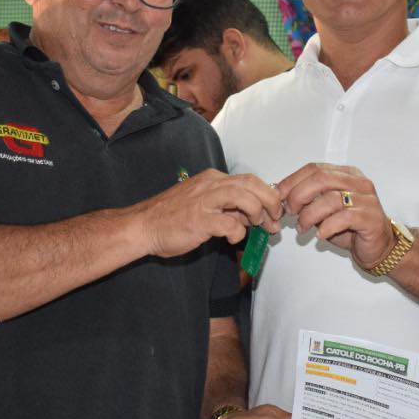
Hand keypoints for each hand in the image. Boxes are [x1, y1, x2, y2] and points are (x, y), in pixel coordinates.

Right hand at [137, 169, 282, 257]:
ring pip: (244, 196)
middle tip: (275, 219)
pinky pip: (230, 224)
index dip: (267, 194)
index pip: (249, 179)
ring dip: (257, 212)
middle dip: (270, 201)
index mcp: (212, 179)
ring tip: (257, 226)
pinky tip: (232, 239)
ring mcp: (204, 201)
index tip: (274, 211)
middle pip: (251, 183)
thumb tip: (253, 215)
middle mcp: (210, 184)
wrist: (143, 226)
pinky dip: (238, 233)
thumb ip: (228, 207)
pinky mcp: (199, 219)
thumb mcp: (204, 205)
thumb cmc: (172, 218)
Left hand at [276, 162, 394, 269]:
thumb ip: (309, 200)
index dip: (292, 180)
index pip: (315, 168)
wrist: (377, 247)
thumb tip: (282, 197)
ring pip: (332, 198)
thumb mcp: (324, 210)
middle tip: (289, 211)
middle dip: (299, 195)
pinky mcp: (371, 218)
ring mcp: (367, 199)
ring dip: (310, 214)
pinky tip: (320, 235)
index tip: (278, 195)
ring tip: (302, 227)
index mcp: (347, 174)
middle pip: (322, 178)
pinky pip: (345, 217)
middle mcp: (359, 182)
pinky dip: (327, 226)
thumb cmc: (350, 228)